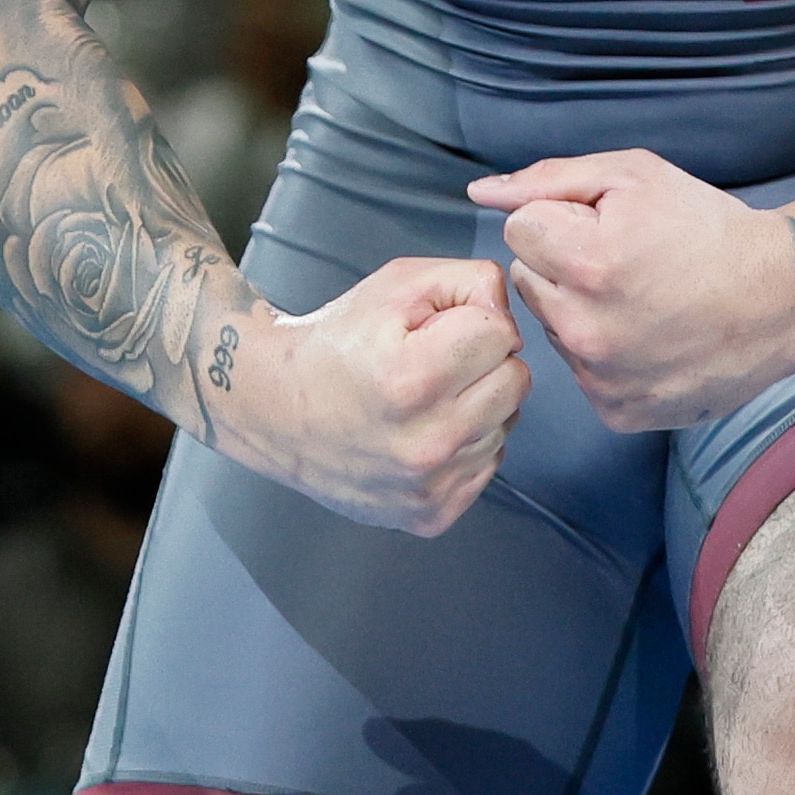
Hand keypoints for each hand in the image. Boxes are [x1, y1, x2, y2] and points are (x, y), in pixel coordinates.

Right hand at [211, 258, 528, 535]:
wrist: (278, 411)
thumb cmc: (337, 344)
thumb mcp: (397, 284)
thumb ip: (469, 280)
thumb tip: (511, 314)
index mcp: (413, 379)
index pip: (503, 334)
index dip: (472, 320)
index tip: (436, 330)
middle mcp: (426, 442)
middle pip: (516, 381)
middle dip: (483, 362)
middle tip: (435, 363)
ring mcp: (430, 486)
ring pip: (506, 424)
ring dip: (476, 405)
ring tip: (424, 399)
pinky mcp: (433, 514)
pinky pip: (488, 464)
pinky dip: (466, 444)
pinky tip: (424, 431)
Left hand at [475, 150, 794, 432]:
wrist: (785, 297)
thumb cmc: (709, 228)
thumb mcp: (634, 177)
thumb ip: (548, 180)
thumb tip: (480, 194)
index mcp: (585, 262)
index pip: (518, 230)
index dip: (562, 220)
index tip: (607, 227)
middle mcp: (586, 328)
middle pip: (528, 281)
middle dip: (564, 265)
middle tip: (626, 263)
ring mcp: (602, 377)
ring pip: (553, 328)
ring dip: (582, 311)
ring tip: (644, 300)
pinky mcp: (619, 411)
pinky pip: (582, 372)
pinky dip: (606, 355)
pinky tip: (650, 337)